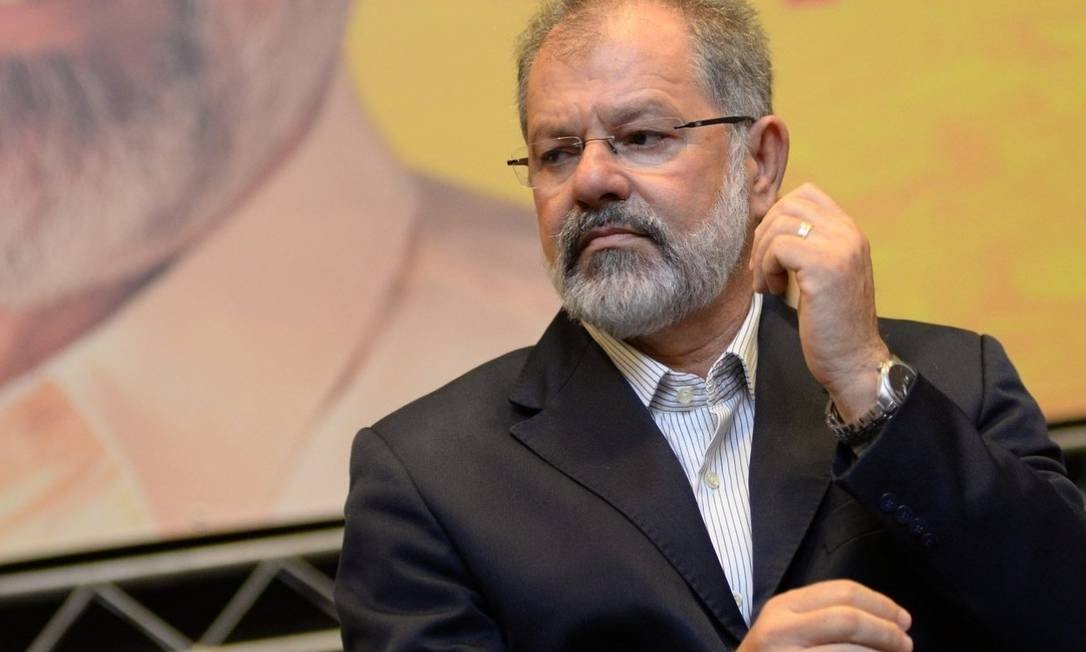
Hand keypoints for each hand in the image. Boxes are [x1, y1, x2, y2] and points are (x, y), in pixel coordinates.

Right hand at [738, 580, 912, 651]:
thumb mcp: (787, 627)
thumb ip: (821, 616)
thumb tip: (885, 620)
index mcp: (783, 607)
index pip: (841, 592)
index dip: (880, 604)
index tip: (903, 619)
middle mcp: (780, 630)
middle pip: (848, 620)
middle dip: (886, 632)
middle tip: (905, 644)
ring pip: (849, 651)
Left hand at [750, 183, 889, 421]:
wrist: (853, 359)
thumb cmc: (831, 324)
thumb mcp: (823, 274)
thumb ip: (808, 245)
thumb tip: (766, 226)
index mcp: (850, 232)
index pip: (806, 194)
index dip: (777, 218)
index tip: (771, 251)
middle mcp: (849, 233)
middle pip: (788, 204)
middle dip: (764, 235)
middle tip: (761, 270)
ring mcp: (840, 247)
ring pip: (780, 224)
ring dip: (762, 255)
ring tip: (767, 284)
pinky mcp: (824, 266)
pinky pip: (778, 247)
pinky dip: (766, 268)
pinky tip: (773, 291)